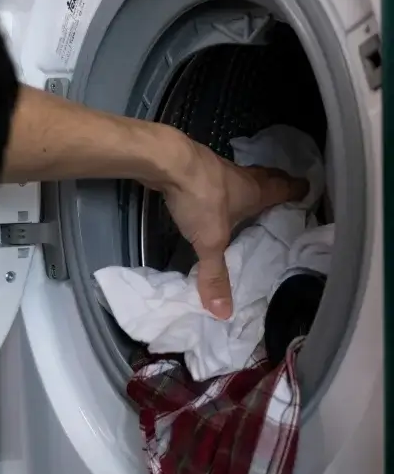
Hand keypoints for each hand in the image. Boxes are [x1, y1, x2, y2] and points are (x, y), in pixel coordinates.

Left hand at [158, 130, 307, 318]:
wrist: (167, 161)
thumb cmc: (200, 198)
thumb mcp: (210, 242)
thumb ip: (216, 275)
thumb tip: (224, 312)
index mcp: (256, 191)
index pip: (287, 188)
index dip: (298, 190)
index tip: (307, 192)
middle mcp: (242, 177)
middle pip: (268, 177)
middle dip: (277, 184)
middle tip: (285, 190)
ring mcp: (218, 168)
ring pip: (241, 176)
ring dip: (247, 185)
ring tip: (248, 196)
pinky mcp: (195, 166)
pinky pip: (214, 176)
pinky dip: (219, 185)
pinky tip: (210, 194)